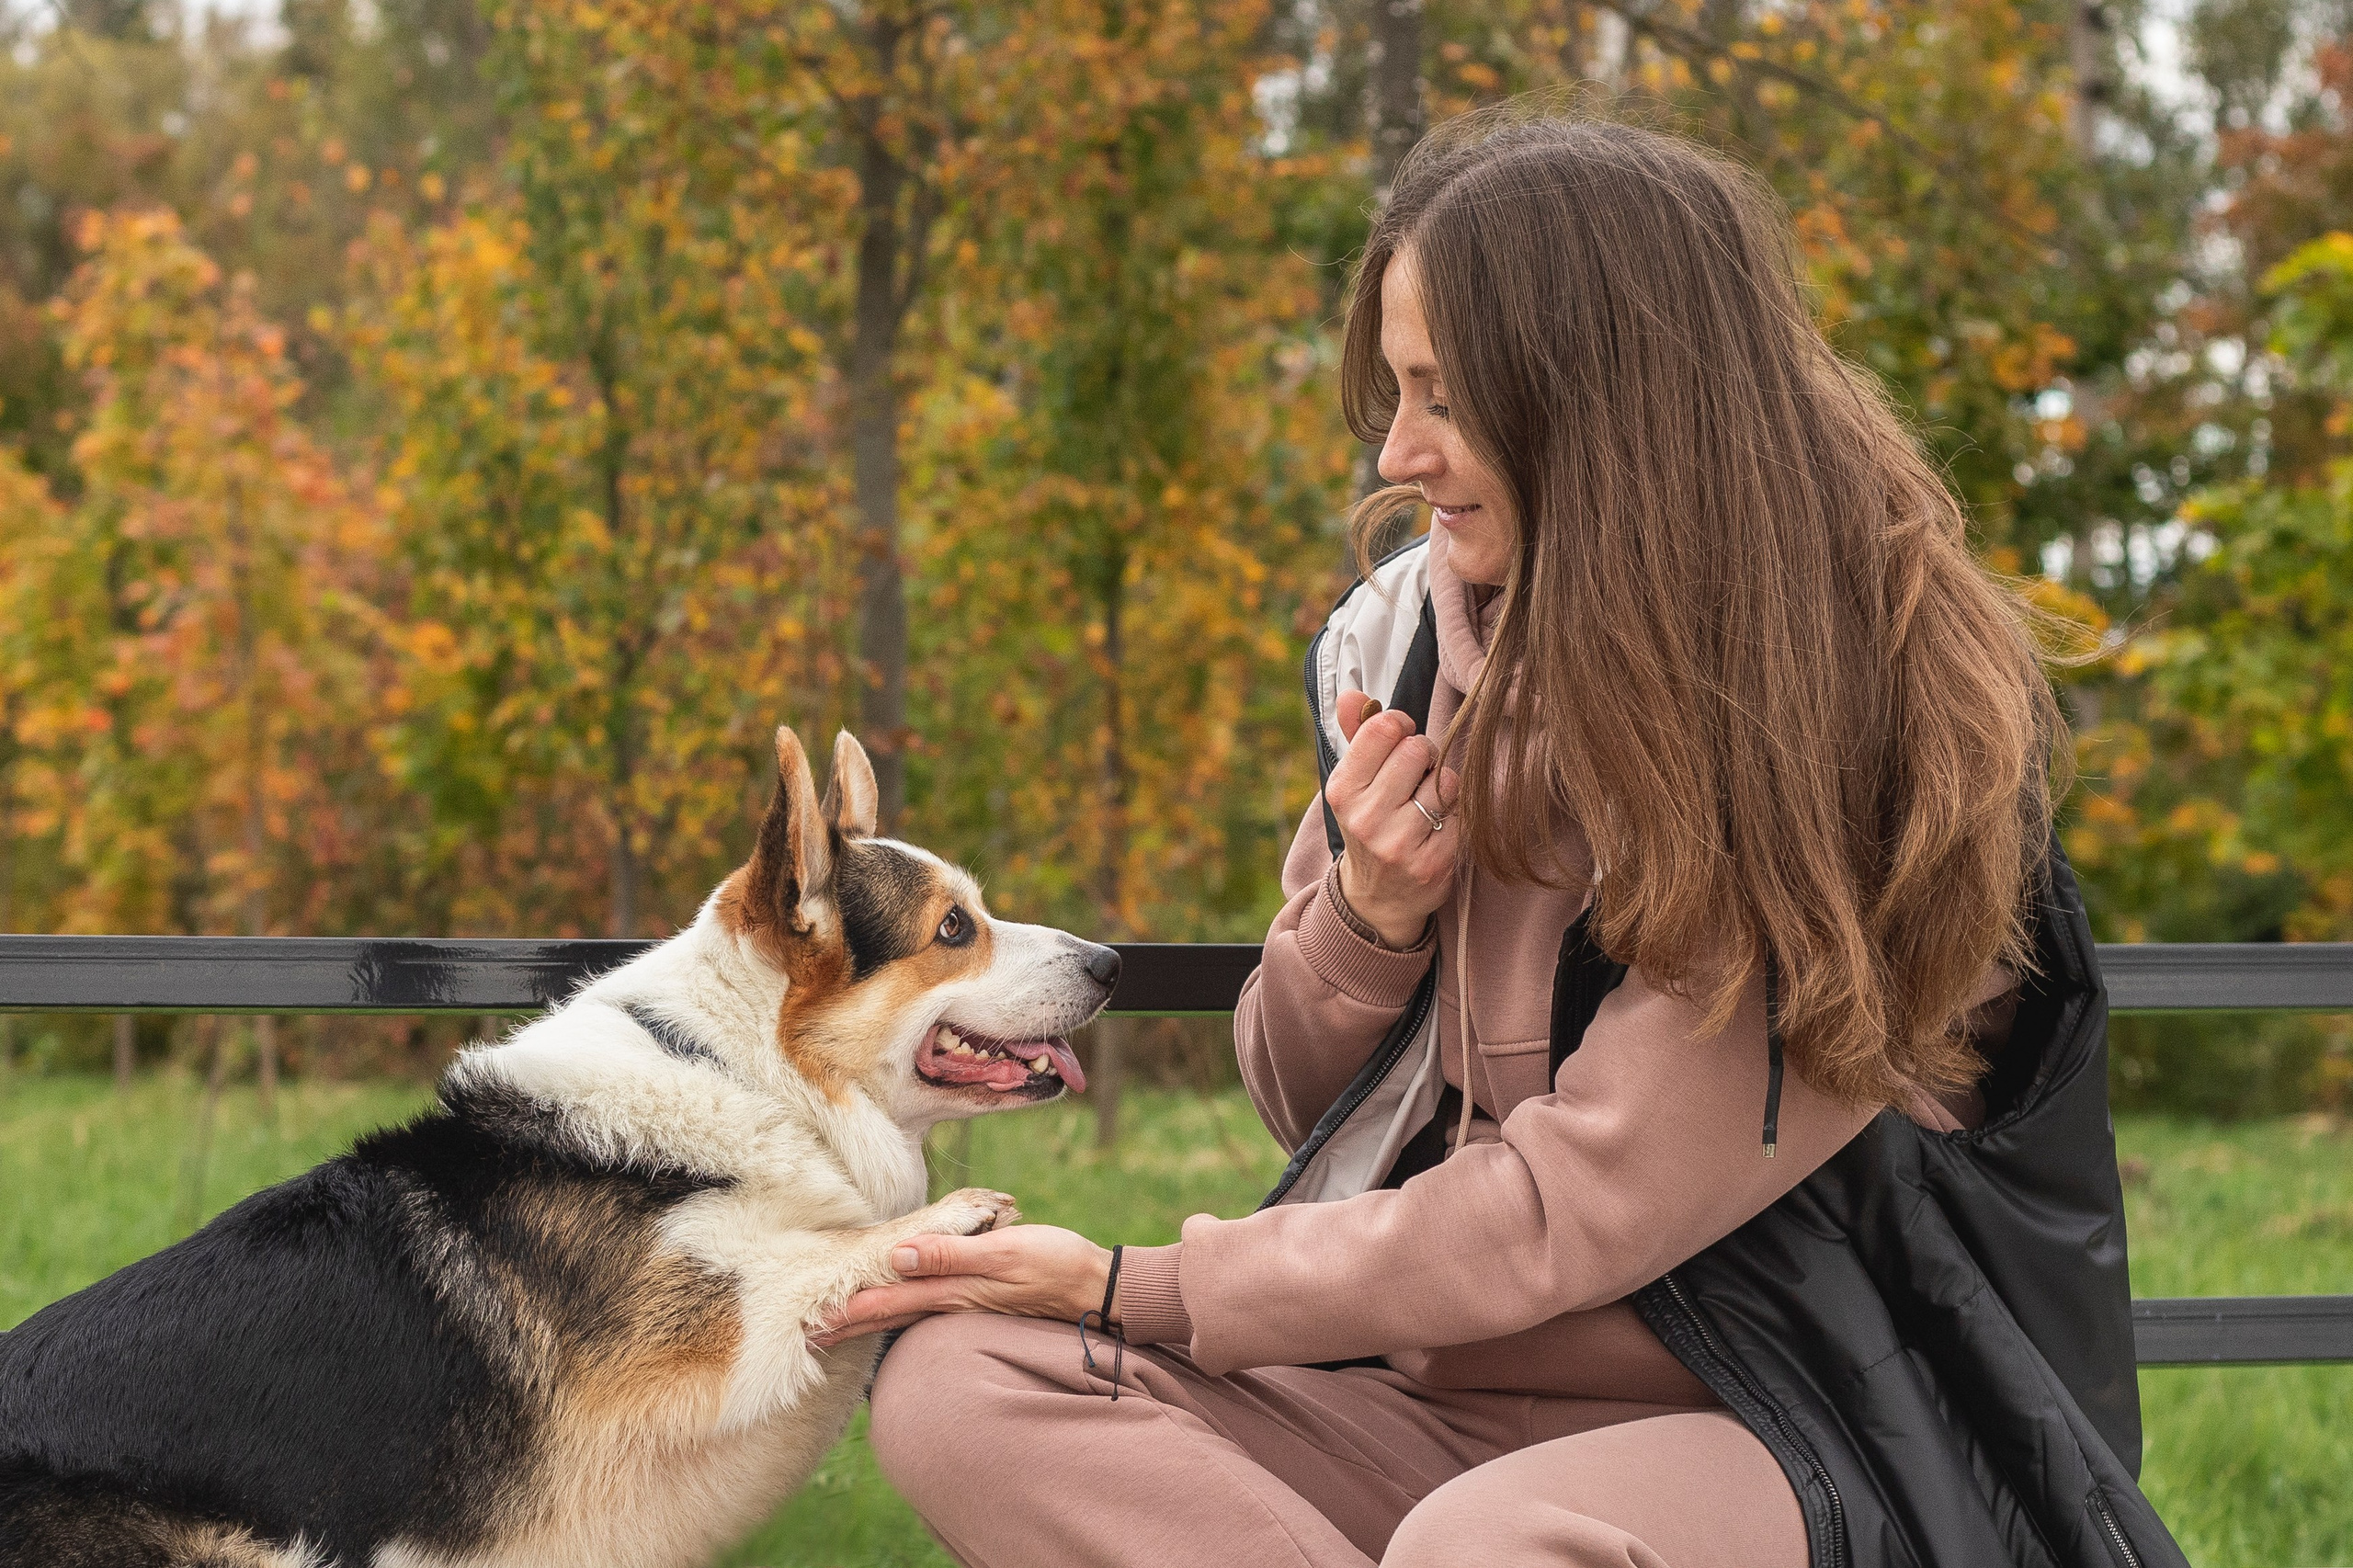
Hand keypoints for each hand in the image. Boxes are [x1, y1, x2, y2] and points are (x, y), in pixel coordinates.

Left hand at [809, 1225, 1111, 1346]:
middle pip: (890, 1314)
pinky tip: (901, 1310)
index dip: (848, 1311)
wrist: (1099, 1287)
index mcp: (953, 1289)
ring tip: (840, 1327)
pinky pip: (930, 1307)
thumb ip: (951, 1254)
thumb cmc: (1055, 1263)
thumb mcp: (1003, 1252)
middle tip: (809, 1336)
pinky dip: (904, 1310)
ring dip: (871, 1319)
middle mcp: (954, 1301)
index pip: (888, 1302)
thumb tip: (898, 1256)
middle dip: (849, 1324)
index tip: (811, 1322)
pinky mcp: (982, 1298)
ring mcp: (968, 1303)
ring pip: (907, 1312)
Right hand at [1329, 688, 1458, 947]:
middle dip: (1425, 756)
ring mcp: (1399, 844)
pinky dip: (1455, 816)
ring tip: (1427, 803)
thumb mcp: (1353, 782)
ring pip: (1446, 781)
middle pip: (1419, 749)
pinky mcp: (1432, 863)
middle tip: (1416, 776)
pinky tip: (1438, 829)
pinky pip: (1462, 814)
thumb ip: (1356, 734)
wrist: (1378, 898)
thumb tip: (1353, 693)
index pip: (1385, 728)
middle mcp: (1366, 817)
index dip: (1401, 726)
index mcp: (1343, 790)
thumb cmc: (1370, 823)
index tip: (1400, 739)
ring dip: (1443, 787)